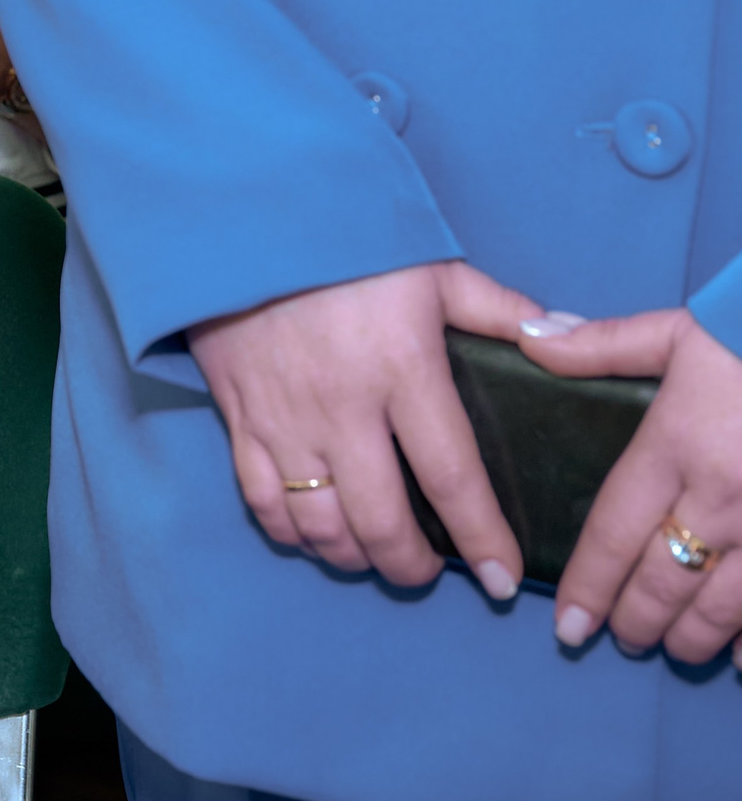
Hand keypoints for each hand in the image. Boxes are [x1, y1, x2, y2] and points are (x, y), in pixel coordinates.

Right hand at [190, 261, 550, 594]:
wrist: (244, 221)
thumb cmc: (346, 244)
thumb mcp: (432, 267)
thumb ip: (497, 308)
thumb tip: (561, 336)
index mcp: (403, 373)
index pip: (451, 478)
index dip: (480, 538)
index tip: (499, 579)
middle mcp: (343, 411)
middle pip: (379, 521)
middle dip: (409, 566)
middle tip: (426, 575)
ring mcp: (285, 421)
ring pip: (318, 523)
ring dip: (350, 555)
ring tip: (372, 555)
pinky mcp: (240, 419)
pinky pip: (260, 500)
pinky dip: (288, 531)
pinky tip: (311, 534)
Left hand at [518, 308, 741, 666]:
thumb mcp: (681, 331)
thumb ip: (600, 345)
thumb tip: (526, 336)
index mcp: (676, 448)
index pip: (614, 533)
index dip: (588, 585)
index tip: (568, 626)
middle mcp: (724, 497)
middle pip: (665, 582)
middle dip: (636, 621)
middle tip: (621, 638)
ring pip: (726, 607)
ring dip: (693, 637)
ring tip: (673, 648)